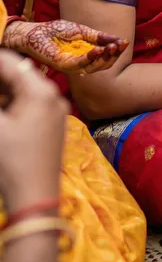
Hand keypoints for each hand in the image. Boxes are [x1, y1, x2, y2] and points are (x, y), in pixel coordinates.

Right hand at [0, 50, 66, 210]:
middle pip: (18, 75)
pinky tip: (1, 110)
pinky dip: (10, 104)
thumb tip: (1, 86)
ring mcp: (55, 111)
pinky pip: (29, 104)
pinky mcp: (52, 125)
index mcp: (41, 91)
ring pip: (22, 90)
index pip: (10, 63)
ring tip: (0, 102)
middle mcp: (53, 96)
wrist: (36, 198)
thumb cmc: (11, 161)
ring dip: (3, 91)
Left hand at [3, 19, 126, 73]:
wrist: (35, 32)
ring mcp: (72, 66)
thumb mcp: (83, 31)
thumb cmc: (56, 30)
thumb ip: (98, 36)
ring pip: (94, 68)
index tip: (125, 42)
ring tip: (111, 47)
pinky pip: (80, 65)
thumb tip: (117, 39)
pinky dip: (90, 58)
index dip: (117, 51)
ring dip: (105, 58)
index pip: (106, 57)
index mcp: (87, 54)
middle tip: (120, 45)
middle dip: (114, 56)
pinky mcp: (63, 65)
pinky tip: (97, 50)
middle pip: (103, 66)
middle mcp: (81, 63)